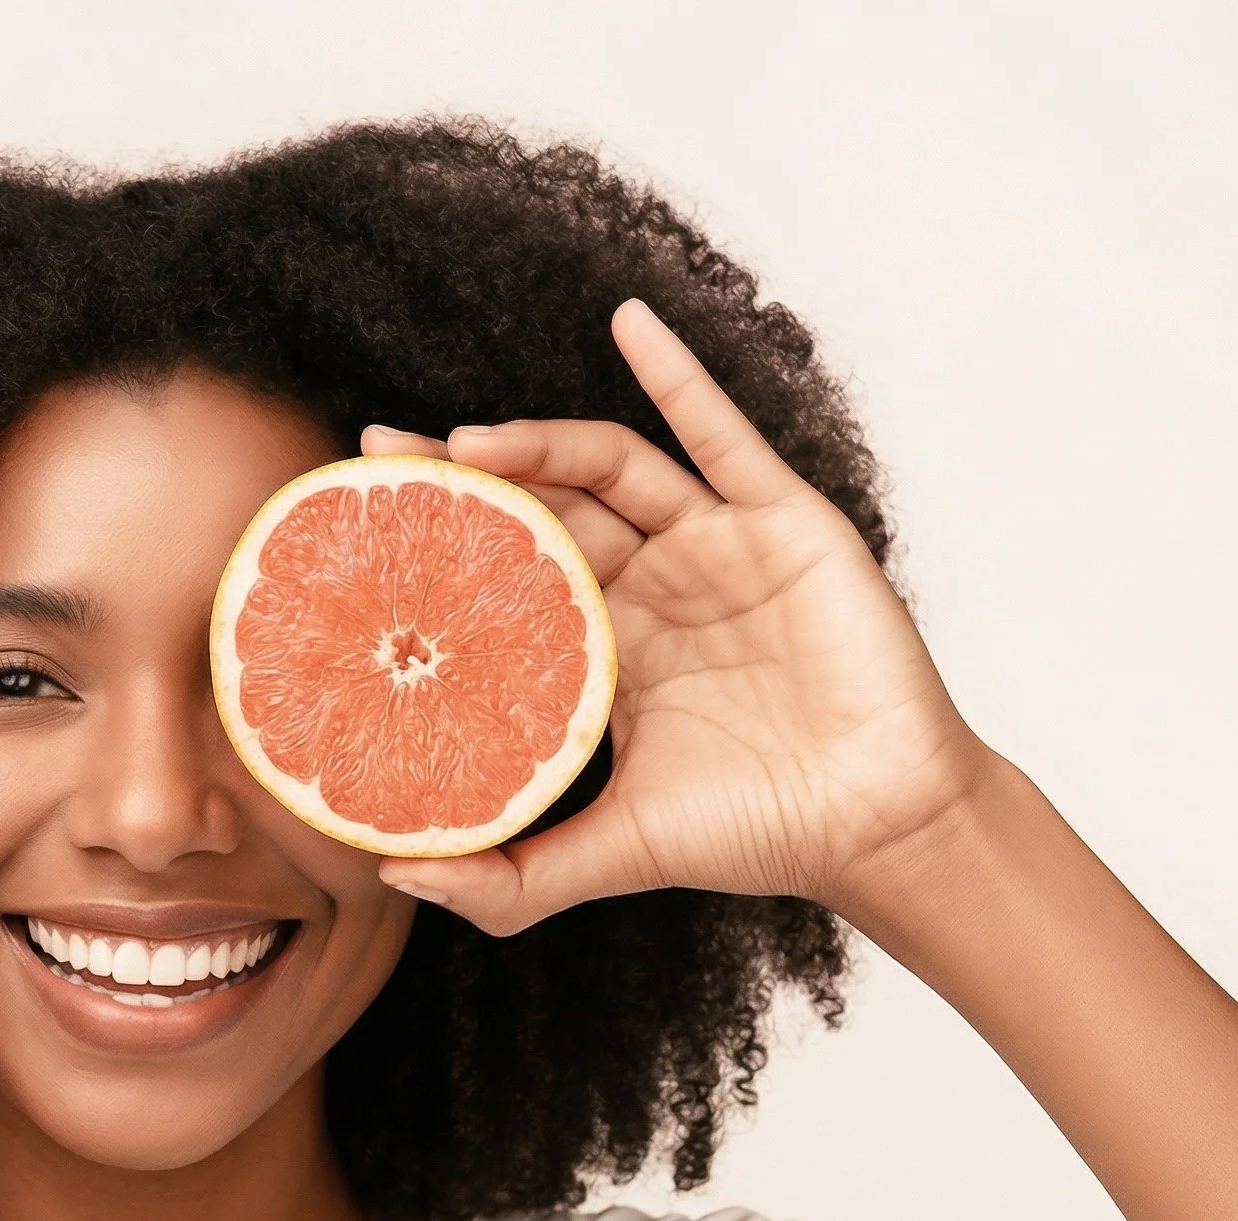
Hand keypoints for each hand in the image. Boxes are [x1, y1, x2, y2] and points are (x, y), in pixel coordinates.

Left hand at [364, 299, 992, 934]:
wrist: (876, 825)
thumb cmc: (754, 833)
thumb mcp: (607, 855)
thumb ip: (508, 880)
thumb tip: (395, 876)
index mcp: (606, 647)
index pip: (506, 575)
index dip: (441, 546)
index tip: (361, 526)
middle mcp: (653, 585)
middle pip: (543, 509)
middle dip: (464, 481)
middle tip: (380, 458)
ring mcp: (717, 546)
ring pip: (612, 470)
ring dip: (539, 443)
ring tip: (466, 441)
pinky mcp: (782, 522)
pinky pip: (723, 436)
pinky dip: (678, 375)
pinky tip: (627, 324)